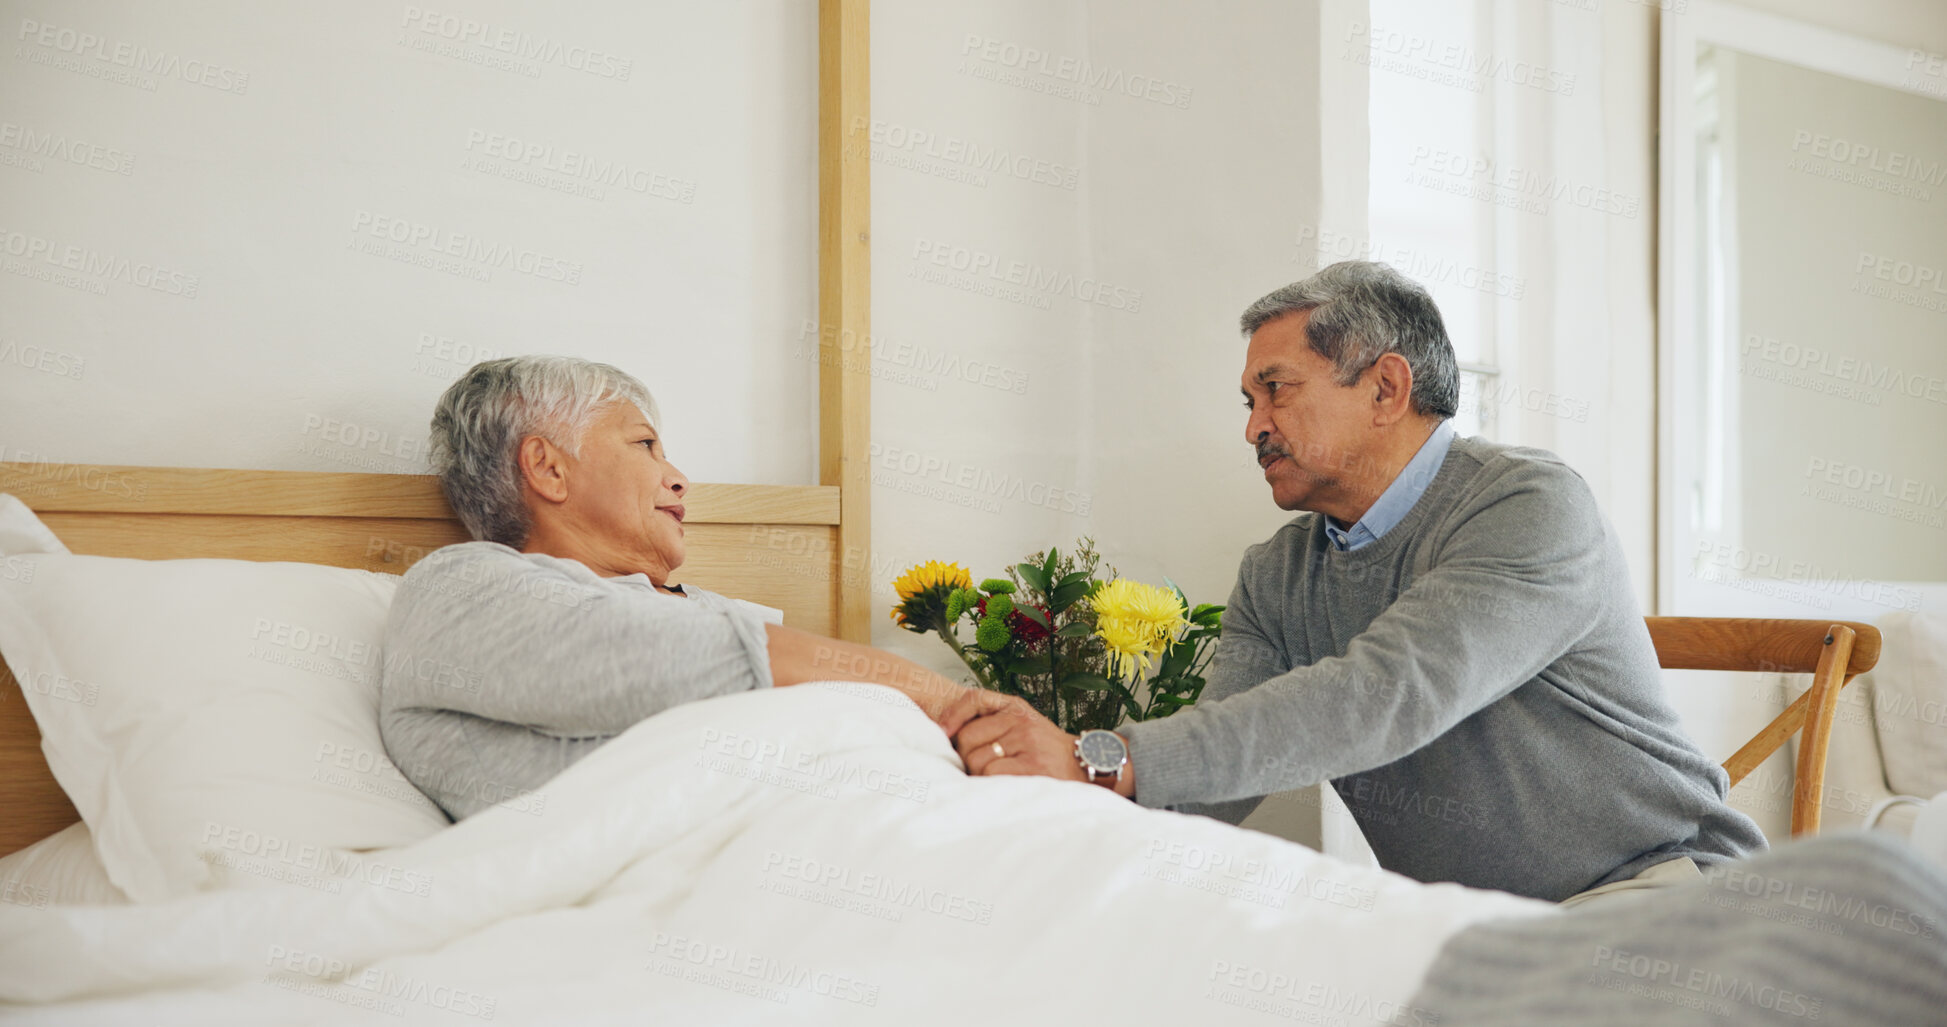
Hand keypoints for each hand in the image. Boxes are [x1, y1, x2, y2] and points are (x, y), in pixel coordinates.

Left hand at [949, 694, 1088, 783]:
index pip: (975, 699)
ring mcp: (1027, 741)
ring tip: (998, 778)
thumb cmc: (1049, 751)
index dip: (953, 716)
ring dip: (980, 775)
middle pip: (968, 737)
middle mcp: (1021, 720)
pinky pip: (991, 773)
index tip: (943, 732)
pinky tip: (1004, 785)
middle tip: (981, 768)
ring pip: (977, 759)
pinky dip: (991, 783)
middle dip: (967, 757)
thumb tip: (950, 737)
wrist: (1088, 766)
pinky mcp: (1032, 765)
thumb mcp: (1025, 725)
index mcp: (1016, 707)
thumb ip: (994, 724)